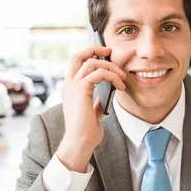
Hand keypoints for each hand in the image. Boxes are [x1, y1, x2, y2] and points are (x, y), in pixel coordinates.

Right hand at [57, 45, 125, 171]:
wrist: (81, 142)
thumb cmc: (86, 132)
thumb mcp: (93, 114)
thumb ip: (96, 103)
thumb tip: (104, 98)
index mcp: (70, 89)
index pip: (76, 64)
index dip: (89, 55)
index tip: (105, 56)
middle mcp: (69, 85)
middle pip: (78, 56)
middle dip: (94, 49)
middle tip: (109, 51)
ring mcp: (73, 86)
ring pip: (91, 63)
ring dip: (110, 67)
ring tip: (122, 78)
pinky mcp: (80, 89)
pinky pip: (98, 73)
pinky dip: (112, 77)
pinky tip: (120, 86)